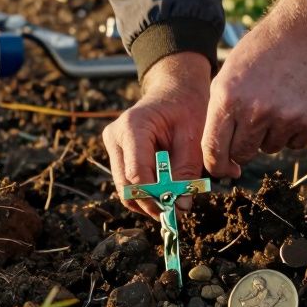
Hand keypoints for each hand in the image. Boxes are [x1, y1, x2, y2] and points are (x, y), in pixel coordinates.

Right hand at [102, 52, 210, 219]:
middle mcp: (115, 136)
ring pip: (124, 188)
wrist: (174, 92)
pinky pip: (127, 182)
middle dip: (151, 204)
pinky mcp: (115, 153)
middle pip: (126, 186)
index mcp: (133, 127)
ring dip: (148, 200)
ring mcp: (112, 145)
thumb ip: (187, 171)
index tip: (177, 209)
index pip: (137, 174)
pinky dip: (145, 192)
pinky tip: (164, 191)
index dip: (155, 196)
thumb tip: (181, 206)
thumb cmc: (186, 109)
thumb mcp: (193, 138)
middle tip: (175, 214)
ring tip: (172, 203)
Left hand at [202, 0, 306, 177]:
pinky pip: (295, 144)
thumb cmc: (261, 53)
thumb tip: (214, 153)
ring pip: (270, 148)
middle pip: (243, 154)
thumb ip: (219, 112)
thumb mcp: (227, 76)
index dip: (217, 164)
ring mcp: (285, 118)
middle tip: (253, 124)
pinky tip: (294, 105)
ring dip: (271, 134)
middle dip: (244, 146)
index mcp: (228, 99)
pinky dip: (294, 132)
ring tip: (277, 103)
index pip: (214, 150)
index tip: (222, 168)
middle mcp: (255, 112)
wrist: (305, 34)